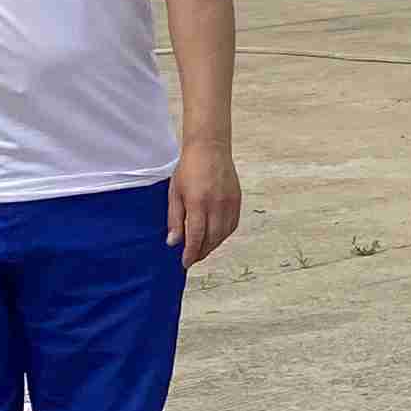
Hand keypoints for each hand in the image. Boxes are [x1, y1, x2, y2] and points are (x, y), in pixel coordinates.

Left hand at [170, 143, 242, 266]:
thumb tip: (174, 242)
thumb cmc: (188, 169)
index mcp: (198, 202)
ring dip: (213, 245)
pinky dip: (224, 235)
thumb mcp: (174, 193)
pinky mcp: (237, 199)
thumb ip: (175, 219)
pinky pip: (232, 224)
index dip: (191, 252)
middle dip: (201, 252)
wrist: (210, 148)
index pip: (196, 236)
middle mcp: (216, 204)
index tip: (185, 262)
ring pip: (223, 234)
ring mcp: (229, 202)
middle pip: (212, 238)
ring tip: (202, 249)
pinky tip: (215, 236)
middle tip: (192, 258)